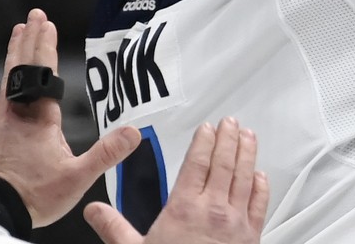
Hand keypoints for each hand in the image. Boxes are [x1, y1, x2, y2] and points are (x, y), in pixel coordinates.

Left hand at [0, 9, 140, 226]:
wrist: (1, 210)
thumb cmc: (37, 194)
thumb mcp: (78, 176)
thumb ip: (107, 153)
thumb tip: (135, 132)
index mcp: (38, 117)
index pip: (42, 73)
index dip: (46, 47)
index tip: (47, 23)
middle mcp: (18, 113)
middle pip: (22, 68)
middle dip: (29, 40)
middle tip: (33, 16)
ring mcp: (4, 120)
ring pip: (10, 77)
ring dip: (17, 53)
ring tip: (20, 33)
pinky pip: (6, 91)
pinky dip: (12, 73)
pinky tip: (14, 75)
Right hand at [84, 118, 268, 243]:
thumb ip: (114, 227)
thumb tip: (93, 210)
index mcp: (185, 208)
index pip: (197, 164)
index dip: (203, 142)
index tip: (207, 128)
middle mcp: (214, 210)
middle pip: (224, 164)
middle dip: (228, 139)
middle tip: (231, 122)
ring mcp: (236, 221)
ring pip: (245, 178)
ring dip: (248, 154)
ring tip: (249, 136)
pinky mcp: (251, 235)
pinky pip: (260, 204)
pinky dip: (261, 186)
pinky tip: (261, 175)